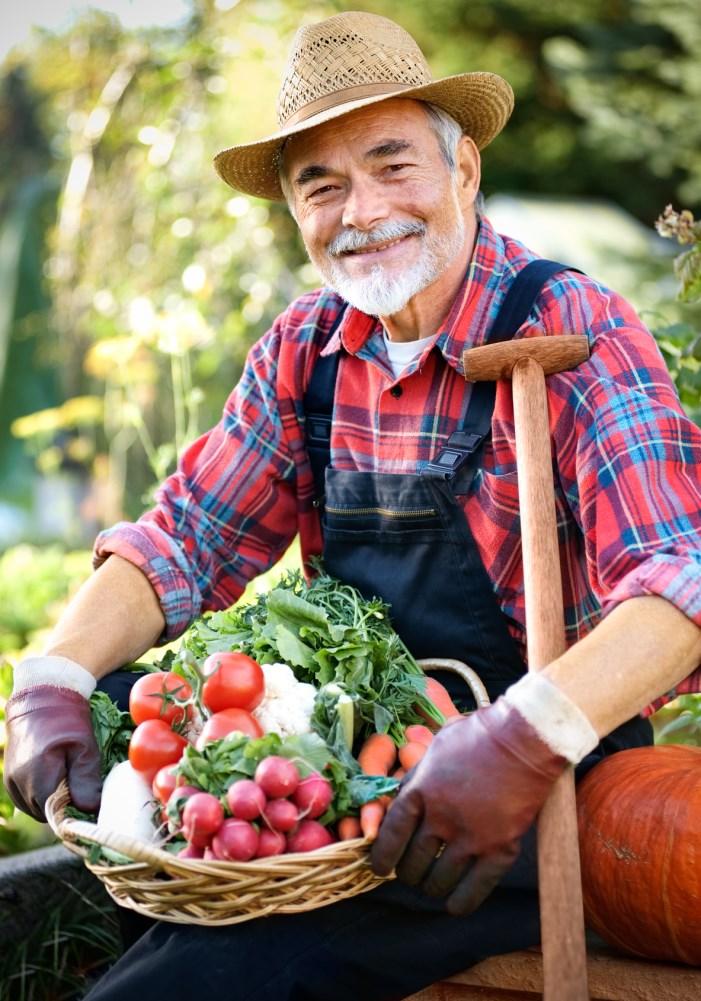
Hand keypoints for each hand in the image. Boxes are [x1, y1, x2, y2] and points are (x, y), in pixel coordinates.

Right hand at [4, 687, 101, 821]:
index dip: (75, 810)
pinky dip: (41, 795)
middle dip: (64, 805)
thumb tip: (89, 810)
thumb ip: (86, 781)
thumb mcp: (84, 748)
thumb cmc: (66, 720)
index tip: (89, 798)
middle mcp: (18, 783)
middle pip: (45, 813)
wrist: (42, 696)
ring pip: (35, 807)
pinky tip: (56, 777)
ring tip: (69, 775)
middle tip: (82, 785)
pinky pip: (26, 799)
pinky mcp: (8, 777)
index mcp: (37, 777)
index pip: (56, 813)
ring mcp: (10, 781)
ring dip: (52, 800)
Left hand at [370, 699, 566, 914]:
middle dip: (407, 873)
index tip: (380, 867)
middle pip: (412, 862)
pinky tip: (454, 905)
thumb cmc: (479, 735)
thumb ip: (418, 777)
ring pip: (439, 880)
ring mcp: (471, 836)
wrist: (525, 739)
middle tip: (411, 872)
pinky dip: (461, 902)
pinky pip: (474, 888)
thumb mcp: (436, 748)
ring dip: (431, 887)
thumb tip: (401, 800)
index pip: (391, 835)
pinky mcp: (499, 849)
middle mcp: (441, 818)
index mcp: (421, 790)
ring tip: (432, 885)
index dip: (382, 857)